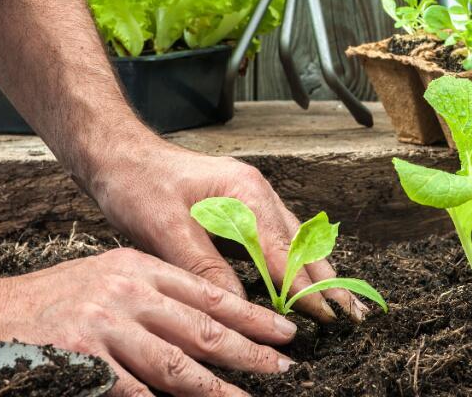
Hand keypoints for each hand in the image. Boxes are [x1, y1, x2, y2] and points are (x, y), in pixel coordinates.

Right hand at [0, 247, 296, 395]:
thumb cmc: (49, 302)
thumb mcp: (105, 278)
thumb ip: (151, 295)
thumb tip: (204, 320)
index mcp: (135, 269)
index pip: (206, 292)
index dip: (250, 315)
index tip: (284, 331)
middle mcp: (125, 294)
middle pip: (201, 327)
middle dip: (249, 350)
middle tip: (284, 366)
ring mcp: (104, 329)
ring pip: (176, 365)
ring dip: (218, 387)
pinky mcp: (83, 361)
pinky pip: (134, 391)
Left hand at [92, 141, 367, 322]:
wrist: (118, 154)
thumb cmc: (137, 184)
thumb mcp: (164, 228)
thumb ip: (204, 266)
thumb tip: (237, 305)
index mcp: (244, 192)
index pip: (284, 251)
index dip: (305, 288)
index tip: (327, 317)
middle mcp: (257, 192)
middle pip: (302, 244)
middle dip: (328, 281)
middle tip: (353, 316)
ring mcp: (252, 197)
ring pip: (296, 240)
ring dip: (318, 273)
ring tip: (341, 304)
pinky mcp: (241, 206)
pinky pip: (279, 237)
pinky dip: (297, 262)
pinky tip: (306, 280)